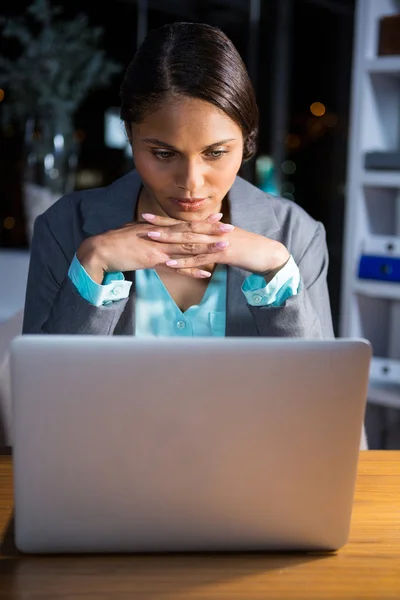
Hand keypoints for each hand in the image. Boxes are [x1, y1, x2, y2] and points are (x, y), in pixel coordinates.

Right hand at [76, 212, 227, 282]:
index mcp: (158, 227)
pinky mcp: (153, 261)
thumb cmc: (116, 241)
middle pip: (191, 232)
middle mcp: (161, 235)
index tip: (219, 217)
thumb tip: (157, 230)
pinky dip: (192, 270)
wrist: (101, 249)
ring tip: (224, 247)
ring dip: (207, 247)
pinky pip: (177, 267)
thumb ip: (150, 230)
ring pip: (188, 247)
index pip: (185, 223)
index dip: (202, 221)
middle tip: (230, 228)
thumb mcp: (135, 231)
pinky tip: (206, 273)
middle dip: (212, 231)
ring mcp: (158, 247)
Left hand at [142, 214, 289, 277]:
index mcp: (211, 228)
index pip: (184, 222)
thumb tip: (196, 247)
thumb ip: (210, 243)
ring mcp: (217, 242)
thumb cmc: (247, 250)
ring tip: (150, 238)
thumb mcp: (226, 244)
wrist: (267, 254)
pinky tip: (170, 263)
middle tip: (142, 222)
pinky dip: (184, 261)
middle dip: (162, 225)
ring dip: (168, 239)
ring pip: (189, 240)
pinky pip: (200, 258)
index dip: (166, 219)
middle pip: (183, 227)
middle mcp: (212, 232)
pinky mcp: (223, 255)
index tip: (147, 217)